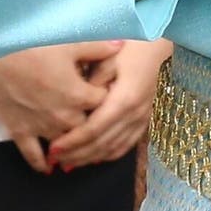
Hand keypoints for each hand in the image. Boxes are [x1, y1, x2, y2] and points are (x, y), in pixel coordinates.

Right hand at [0, 42, 112, 171]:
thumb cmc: (33, 46)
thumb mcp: (70, 43)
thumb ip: (97, 48)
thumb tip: (121, 45)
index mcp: (79, 95)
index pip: (103, 102)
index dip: (107, 96)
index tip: (106, 91)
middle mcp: (64, 117)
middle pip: (87, 128)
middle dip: (92, 123)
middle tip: (94, 118)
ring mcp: (41, 127)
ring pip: (64, 144)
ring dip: (72, 146)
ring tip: (77, 147)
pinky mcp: (20, 132)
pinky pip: (33, 154)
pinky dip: (41, 163)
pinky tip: (47, 169)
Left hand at [49, 38, 172, 170]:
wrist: (156, 46)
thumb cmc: (129, 48)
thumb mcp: (107, 59)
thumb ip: (92, 83)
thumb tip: (77, 104)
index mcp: (125, 99)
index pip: (94, 128)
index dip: (73, 141)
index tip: (53, 148)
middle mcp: (135, 114)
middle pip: (102, 143)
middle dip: (77, 154)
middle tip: (54, 160)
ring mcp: (141, 119)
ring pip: (114, 148)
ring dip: (90, 159)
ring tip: (68, 164)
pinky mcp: (144, 120)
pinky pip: (126, 145)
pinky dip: (107, 155)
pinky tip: (93, 159)